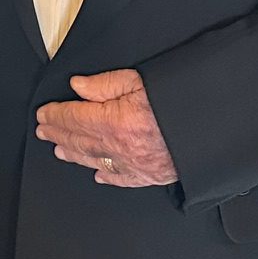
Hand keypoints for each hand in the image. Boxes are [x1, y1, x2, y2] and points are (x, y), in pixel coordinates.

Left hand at [35, 69, 178, 187]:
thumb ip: (106, 84)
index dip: (56, 116)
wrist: (214, 128)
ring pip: (94, 160)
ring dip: (73, 153)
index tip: (43, 113)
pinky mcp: (150, 175)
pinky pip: (120, 178)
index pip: (74, 118)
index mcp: (115, 121)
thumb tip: (79, 88)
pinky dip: (105, 175)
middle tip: (43, 130)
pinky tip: (97, 174)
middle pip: (79, 140)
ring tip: (59, 148)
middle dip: (58, 134)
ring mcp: (134, 164)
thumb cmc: (181, 102)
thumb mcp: (142, 80)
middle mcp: (120, 147)